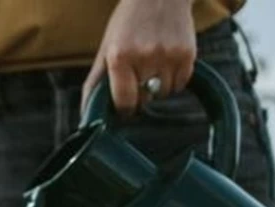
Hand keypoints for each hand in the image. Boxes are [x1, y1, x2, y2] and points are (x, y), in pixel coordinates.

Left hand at [82, 0, 196, 115]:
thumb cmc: (127, 23)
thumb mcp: (106, 48)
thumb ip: (95, 82)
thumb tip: (86, 114)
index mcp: (119, 57)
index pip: (125, 101)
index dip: (124, 108)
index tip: (125, 105)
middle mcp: (145, 56)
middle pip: (145, 99)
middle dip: (140, 95)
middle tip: (138, 77)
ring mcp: (169, 55)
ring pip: (163, 93)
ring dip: (157, 87)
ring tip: (152, 66)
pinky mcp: (188, 53)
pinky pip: (181, 83)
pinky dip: (174, 80)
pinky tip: (166, 63)